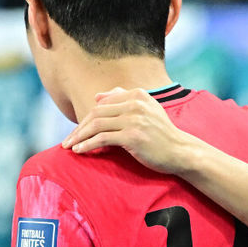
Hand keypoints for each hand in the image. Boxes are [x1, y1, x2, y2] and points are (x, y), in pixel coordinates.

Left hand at [62, 87, 194, 175]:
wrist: (179, 151)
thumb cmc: (161, 133)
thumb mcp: (146, 110)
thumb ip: (123, 99)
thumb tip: (97, 96)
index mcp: (137, 94)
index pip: (103, 103)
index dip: (87, 118)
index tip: (77, 131)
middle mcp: (135, 103)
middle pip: (97, 113)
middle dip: (79, 127)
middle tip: (68, 141)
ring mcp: (134, 119)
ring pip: (97, 125)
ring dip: (79, 136)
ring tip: (69, 147)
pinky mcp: (132, 136)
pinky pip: (102, 139)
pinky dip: (88, 145)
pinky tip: (80, 151)